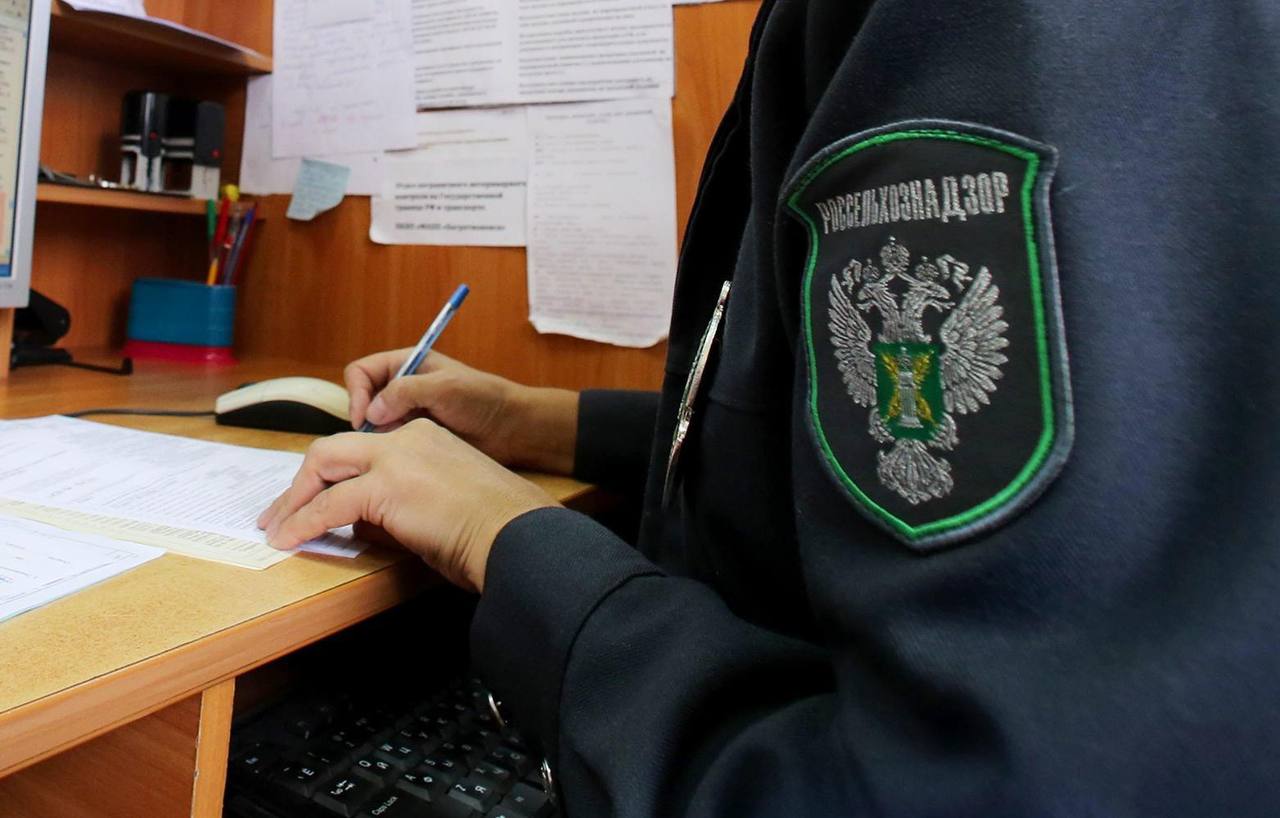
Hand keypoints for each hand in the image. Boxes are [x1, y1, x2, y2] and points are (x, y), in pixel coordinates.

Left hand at [257, 419, 557, 592]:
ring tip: (277, 530)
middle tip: (281, 513)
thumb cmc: (494, 530)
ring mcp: (394, 458)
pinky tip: (290, 541)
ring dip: (294, 501)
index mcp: (425, 437)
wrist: (517, 534)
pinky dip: (302, 523)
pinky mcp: (385, 487)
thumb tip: (361, 525)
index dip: (332, 475)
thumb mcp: (444, 503)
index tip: (316, 498)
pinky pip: (328, 505)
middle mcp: (407, 438)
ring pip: (322, 467)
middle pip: (332, 449)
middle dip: (301, 482)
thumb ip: (401, 503)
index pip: (362, 448)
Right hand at [345, 349, 578, 474]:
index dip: (356, 393)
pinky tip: (404, 456)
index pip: (361, 372)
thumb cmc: (484, 398)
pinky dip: (389, 449)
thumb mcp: (446, 388)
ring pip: (372, 425)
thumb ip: (407, 392)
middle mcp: (401, 386)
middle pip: (361, 400)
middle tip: (377, 438)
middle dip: (363, 419)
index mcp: (406, 363)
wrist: (510, 428)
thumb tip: (372, 412)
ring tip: (395, 447)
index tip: (365, 417)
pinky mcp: (414, 436)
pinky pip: (388, 442)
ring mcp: (407, 412)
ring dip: (377, 437)